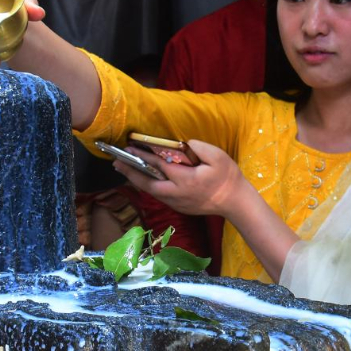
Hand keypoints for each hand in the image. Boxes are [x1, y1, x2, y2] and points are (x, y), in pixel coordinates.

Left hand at [113, 140, 252, 217]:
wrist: (235, 203)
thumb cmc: (228, 178)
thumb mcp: (218, 157)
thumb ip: (199, 148)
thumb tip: (183, 144)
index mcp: (185, 180)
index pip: (159, 165)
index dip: (143, 156)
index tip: (130, 148)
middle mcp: (176, 193)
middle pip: (147, 183)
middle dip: (130, 172)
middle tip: (116, 162)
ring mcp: (176, 202)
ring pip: (150, 191)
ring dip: (136, 180)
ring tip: (123, 169)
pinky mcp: (178, 207)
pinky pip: (158, 195)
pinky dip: (147, 186)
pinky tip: (141, 179)